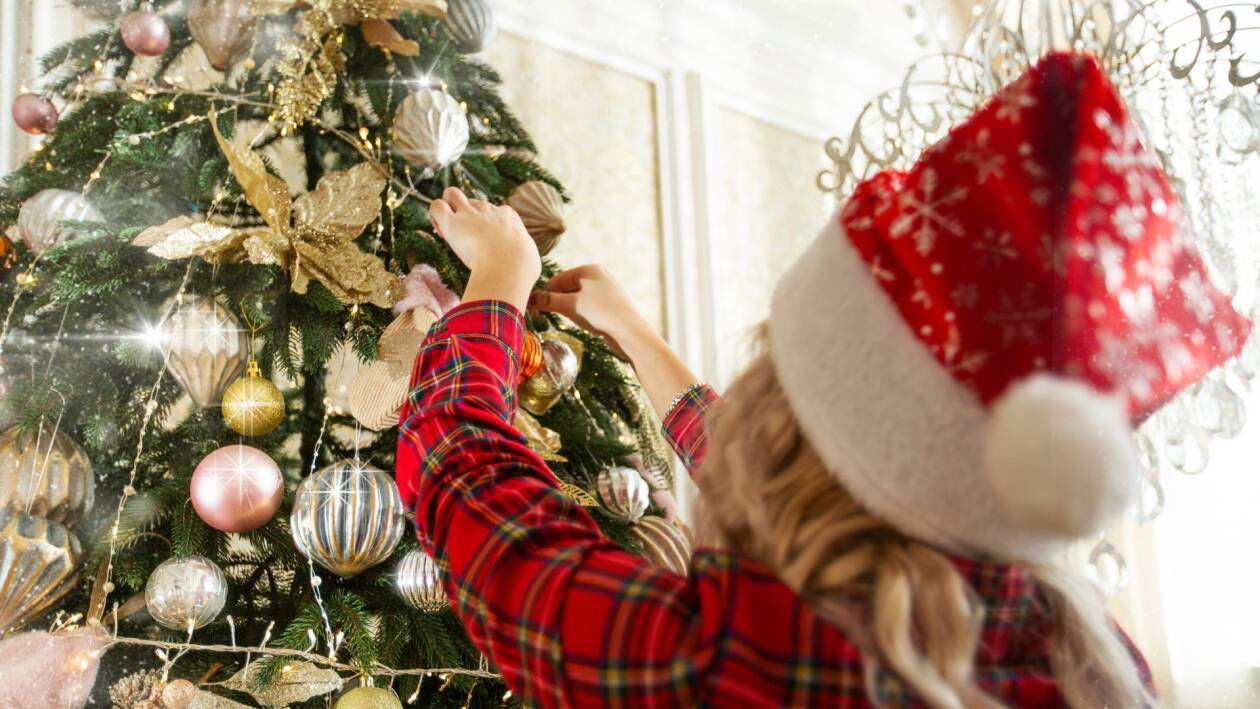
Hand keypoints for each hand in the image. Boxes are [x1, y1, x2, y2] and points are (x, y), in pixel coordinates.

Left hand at [429, 187, 539, 310]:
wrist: (509, 265)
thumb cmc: (522, 266)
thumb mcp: (528, 255)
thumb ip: (523, 253)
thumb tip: (526, 261)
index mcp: (507, 216)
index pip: (492, 211)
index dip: (483, 225)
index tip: (482, 243)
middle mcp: (488, 209)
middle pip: (472, 202)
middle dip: (465, 214)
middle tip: (463, 237)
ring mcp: (469, 213)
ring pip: (452, 193)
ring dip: (447, 207)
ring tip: (448, 230)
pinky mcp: (451, 222)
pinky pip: (436, 206)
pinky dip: (435, 215)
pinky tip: (440, 231)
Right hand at [533, 264, 700, 417]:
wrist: (631, 333)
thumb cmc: (600, 313)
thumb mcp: (570, 305)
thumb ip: (548, 300)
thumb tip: (529, 298)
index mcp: (590, 269)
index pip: (558, 279)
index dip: (546, 293)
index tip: (535, 307)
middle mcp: (600, 276)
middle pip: (568, 288)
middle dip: (558, 302)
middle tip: (550, 316)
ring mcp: (607, 291)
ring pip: (578, 299)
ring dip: (570, 310)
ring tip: (574, 320)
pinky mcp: (611, 306)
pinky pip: (589, 308)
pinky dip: (582, 315)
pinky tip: (586, 324)